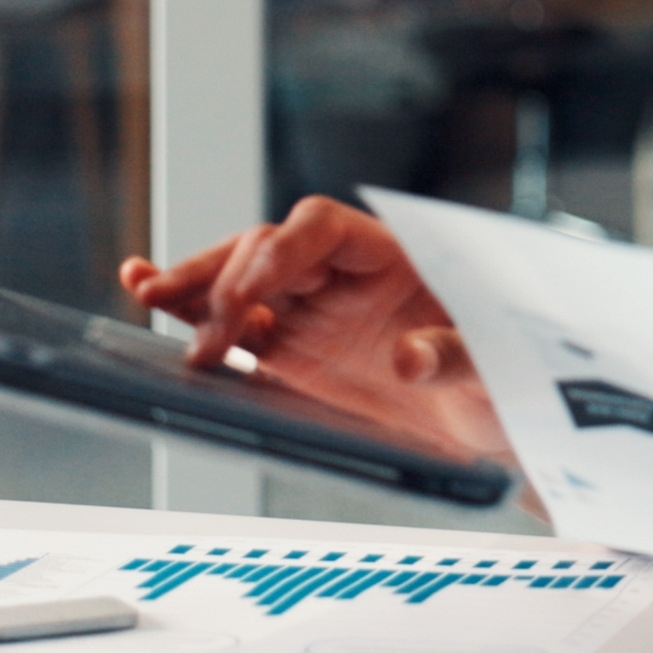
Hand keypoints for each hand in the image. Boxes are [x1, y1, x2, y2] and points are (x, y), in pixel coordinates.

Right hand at [120, 195, 511, 467]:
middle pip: (266, 249)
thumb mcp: (494, 369)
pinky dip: (191, 312)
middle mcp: (342, 276)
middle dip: (225, 277)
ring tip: (147, 294)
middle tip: (206, 329)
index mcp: (391, 257)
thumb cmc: (504, 381)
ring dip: (193, 288)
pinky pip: (233, 325)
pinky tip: (148, 293)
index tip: (256, 290)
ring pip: (238, 283)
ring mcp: (311, 312)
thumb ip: (455, 357)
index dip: (283, 249)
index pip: (321, 226)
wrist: (492, 426)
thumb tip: (410, 357)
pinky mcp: (290, 353)